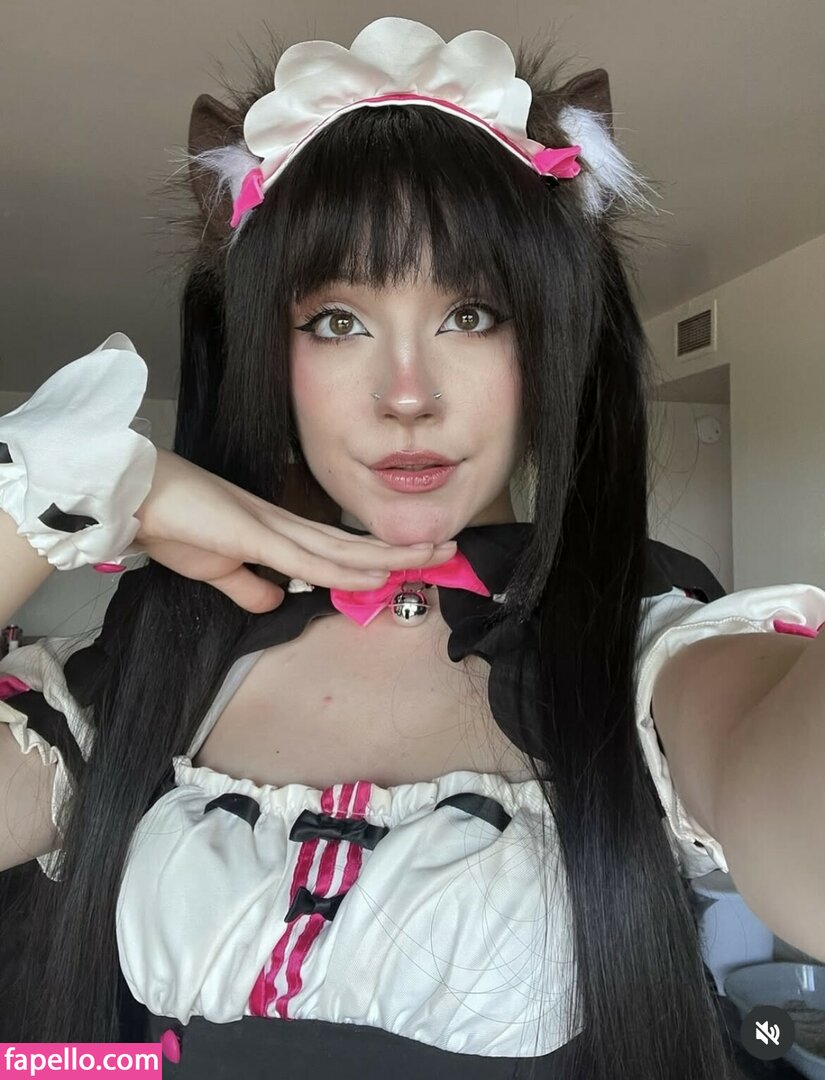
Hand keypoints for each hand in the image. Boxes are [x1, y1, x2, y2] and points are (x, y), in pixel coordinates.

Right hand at [132, 449, 457, 612]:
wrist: (140, 499)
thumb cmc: (175, 528)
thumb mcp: (219, 570)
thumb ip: (249, 587)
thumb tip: (275, 603)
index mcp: (280, 534)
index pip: (339, 549)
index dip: (377, 557)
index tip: (411, 563)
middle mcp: (288, 527)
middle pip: (356, 544)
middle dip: (403, 549)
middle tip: (449, 548)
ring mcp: (275, 529)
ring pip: (345, 549)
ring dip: (391, 556)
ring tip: (435, 555)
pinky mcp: (256, 535)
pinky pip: (309, 559)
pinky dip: (346, 569)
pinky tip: (377, 576)